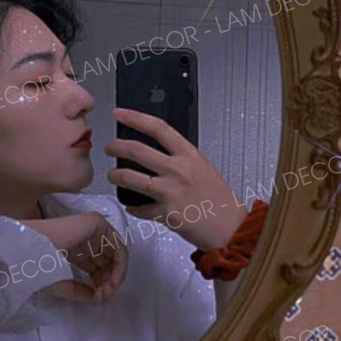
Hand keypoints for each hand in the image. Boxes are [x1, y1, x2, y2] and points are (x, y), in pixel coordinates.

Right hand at [22, 211, 127, 303]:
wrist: (30, 253)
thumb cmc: (39, 268)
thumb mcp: (62, 284)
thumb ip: (81, 291)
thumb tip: (98, 297)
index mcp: (76, 249)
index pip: (97, 267)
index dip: (102, 284)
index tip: (100, 300)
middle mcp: (87, 239)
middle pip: (108, 261)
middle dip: (109, 281)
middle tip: (104, 297)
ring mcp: (93, 230)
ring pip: (116, 255)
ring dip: (115, 276)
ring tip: (107, 292)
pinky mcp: (98, 224)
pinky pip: (118, 247)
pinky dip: (120, 266)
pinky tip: (112, 281)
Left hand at [105, 107, 246, 250]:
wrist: (231, 227)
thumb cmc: (220, 200)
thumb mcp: (203, 168)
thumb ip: (181, 160)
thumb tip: (160, 155)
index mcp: (189, 155)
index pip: (158, 128)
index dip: (135, 118)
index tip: (120, 113)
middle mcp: (178, 170)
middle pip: (138, 150)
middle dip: (117, 147)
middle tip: (109, 147)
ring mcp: (170, 191)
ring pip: (131, 178)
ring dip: (116, 175)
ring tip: (112, 175)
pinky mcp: (165, 213)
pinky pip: (140, 208)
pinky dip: (134, 207)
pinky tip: (133, 206)